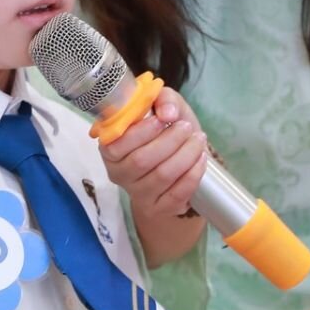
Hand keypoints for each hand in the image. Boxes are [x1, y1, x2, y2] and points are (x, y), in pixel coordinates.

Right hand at [98, 87, 209, 223]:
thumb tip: (168, 113)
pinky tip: (200, 159)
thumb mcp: (162, 106)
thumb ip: (162, 99)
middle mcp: (118, 173)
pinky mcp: (157, 209)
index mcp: (110, 147)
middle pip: (141, 161)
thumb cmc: (164, 130)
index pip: (118, 144)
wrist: (176, 162)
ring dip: (185, 155)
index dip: (141, 131)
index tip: (163, 119)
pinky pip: (176, 194)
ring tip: (199, 140)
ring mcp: (137, 194)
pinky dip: (192, 175)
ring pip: (162, 176)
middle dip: (169, 141)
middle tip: (187, 128)